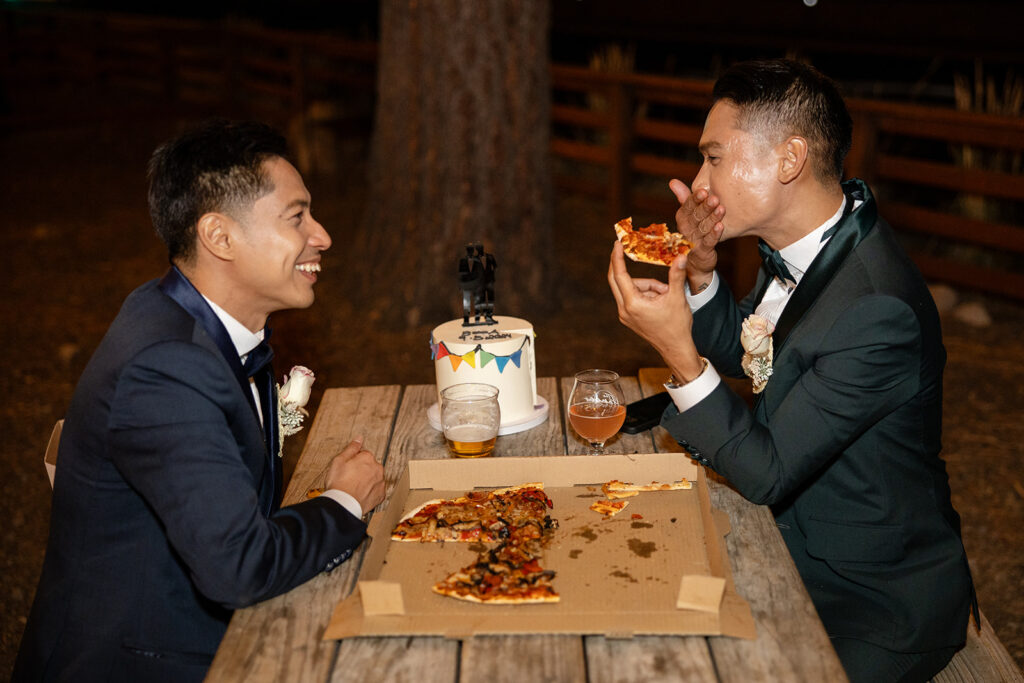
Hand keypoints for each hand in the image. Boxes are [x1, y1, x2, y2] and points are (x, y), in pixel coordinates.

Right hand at [325, 437, 385, 512]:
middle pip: (370, 466)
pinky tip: (360, 494)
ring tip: (354, 487)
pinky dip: (370, 492)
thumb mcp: (339, 461)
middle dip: (362, 470)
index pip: (363, 455)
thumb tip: (359, 438)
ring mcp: (380, 482)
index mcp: (368, 458)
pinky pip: (376, 490)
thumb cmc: (339, 483)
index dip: (353, 461)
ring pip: (374, 478)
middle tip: (349, 478)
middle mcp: (377, 468)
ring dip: (367, 481)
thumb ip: (351, 448)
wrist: (343, 504)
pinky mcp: (381, 495)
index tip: (347, 468)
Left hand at [607, 242, 704, 381]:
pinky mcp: (629, 317)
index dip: (617, 258)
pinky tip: (660, 299)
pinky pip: (633, 296)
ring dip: (646, 285)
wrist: (676, 348)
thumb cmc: (677, 326)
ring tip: (665, 294)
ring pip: (630, 288)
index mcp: (633, 304)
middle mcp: (625, 310)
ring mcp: (626, 315)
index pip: (620, 275)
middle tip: (623, 248)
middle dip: (620, 264)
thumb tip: (681, 256)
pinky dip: (645, 293)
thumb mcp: (677, 298)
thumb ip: (676, 275)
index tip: (617, 243)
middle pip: (616, 280)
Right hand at [669, 179, 724, 292]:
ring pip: (703, 228)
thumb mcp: (689, 215)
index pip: (687, 207)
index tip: (703, 191)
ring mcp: (694, 241)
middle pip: (696, 216)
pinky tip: (720, 226)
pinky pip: (709, 242)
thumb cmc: (694, 232)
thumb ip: (684, 198)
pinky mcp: (703, 251)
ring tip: (721, 209)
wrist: (696, 261)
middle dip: (705, 207)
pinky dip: (714, 234)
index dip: (695, 199)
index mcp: (682, 218)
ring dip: (712, 218)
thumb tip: (672, 181)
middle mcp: (686, 229)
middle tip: (714, 198)